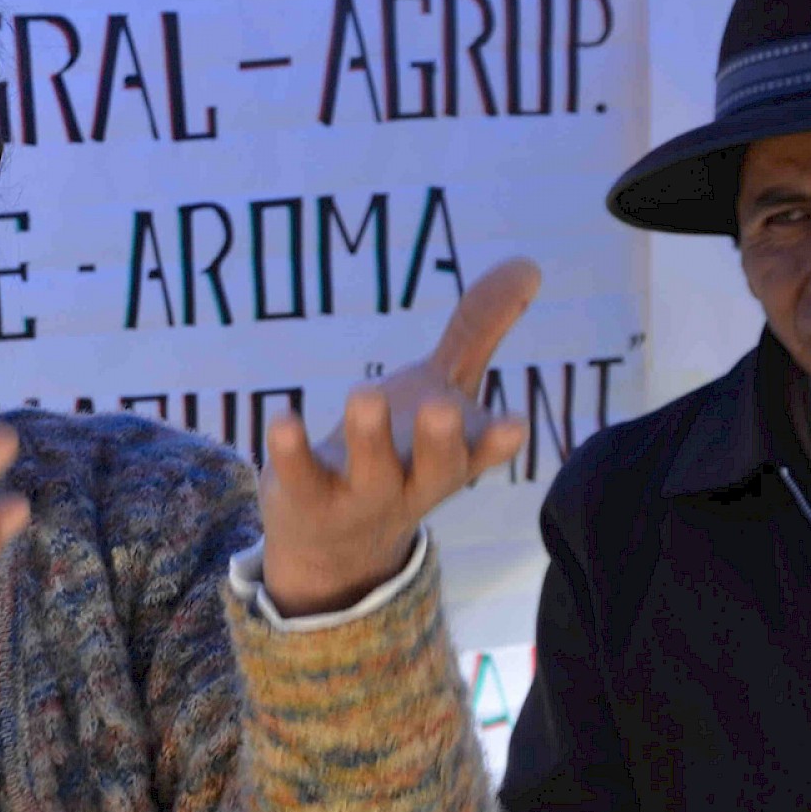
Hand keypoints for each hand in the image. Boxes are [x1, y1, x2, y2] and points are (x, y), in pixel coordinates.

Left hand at [258, 259, 540, 616]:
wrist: (338, 546)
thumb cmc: (403, 452)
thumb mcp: (443, 391)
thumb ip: (478, 331)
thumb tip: (528, 265)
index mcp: (454, 456)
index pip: (483, 451)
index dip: (497, 441)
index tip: (514, 422)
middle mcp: (414, 482)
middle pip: (437, 469)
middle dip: (441, 440)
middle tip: (438, 407)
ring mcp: (360, 497)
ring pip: (371, 473)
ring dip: (370, 437)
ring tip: (364, 393)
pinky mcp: (307, 499)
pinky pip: (301, 478)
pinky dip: (292, 451)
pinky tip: (283, 418)